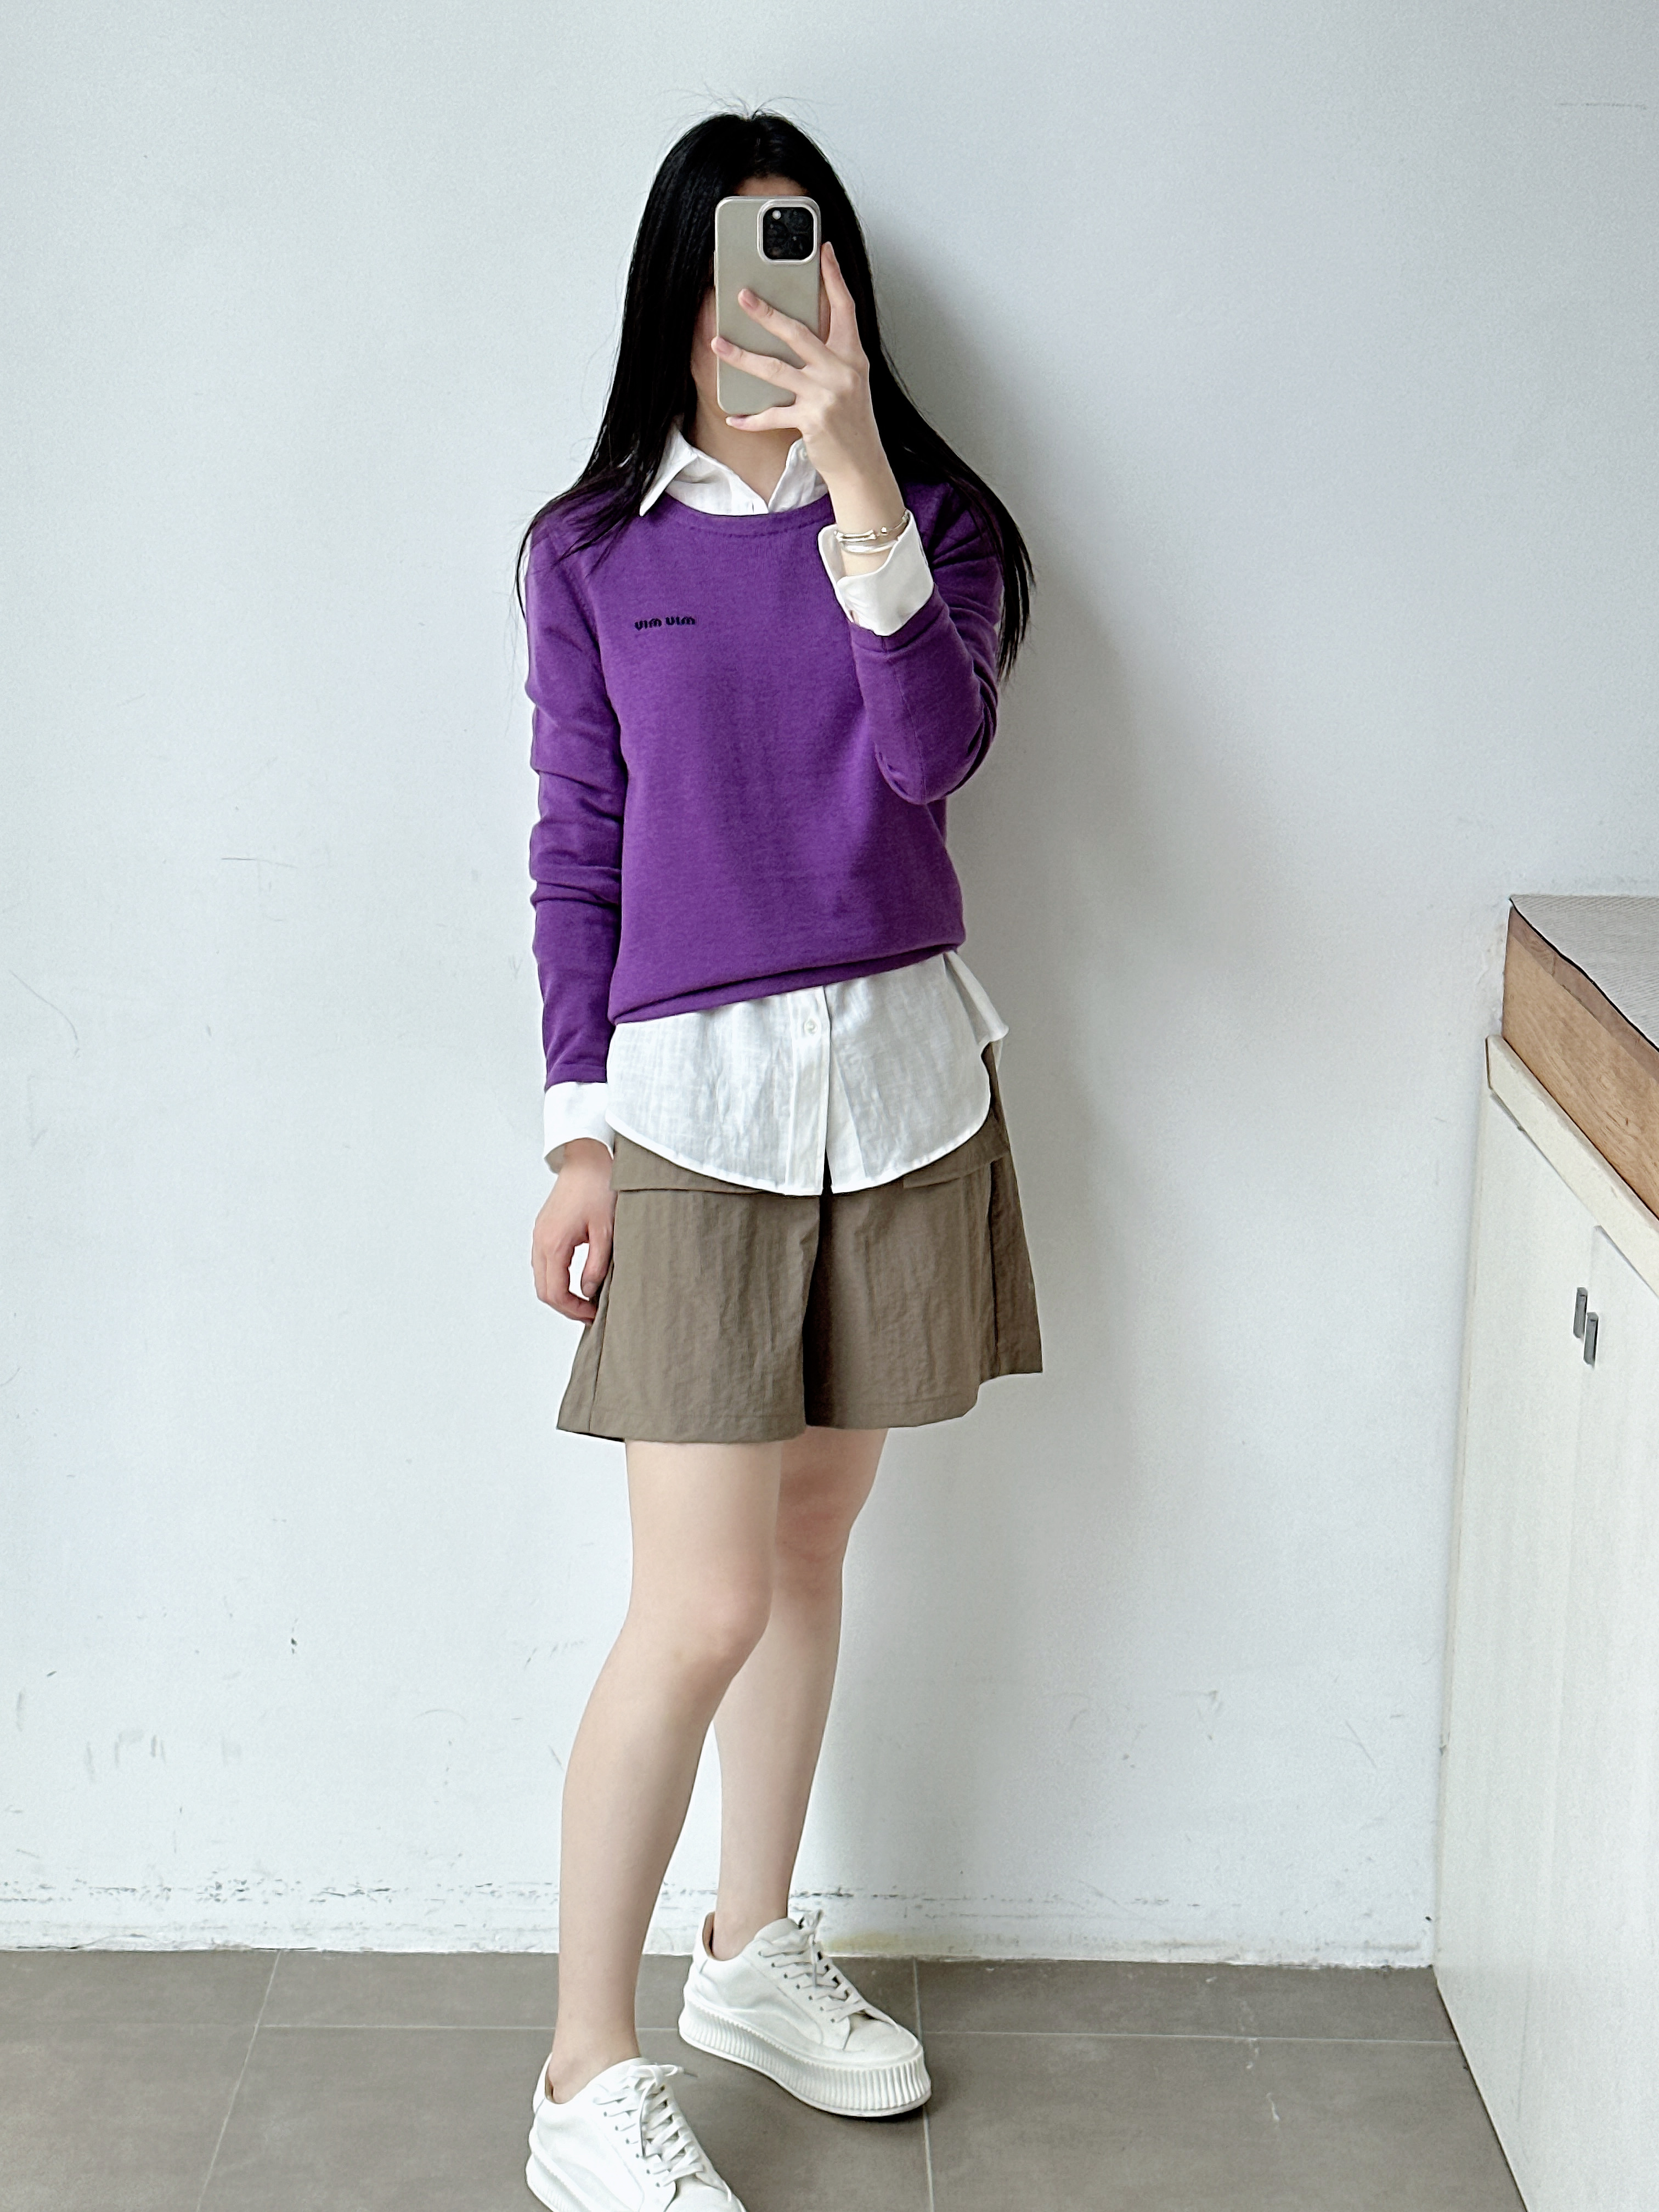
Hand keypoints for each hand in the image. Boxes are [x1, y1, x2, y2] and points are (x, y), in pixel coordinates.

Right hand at [532, 1139, 614, 1321]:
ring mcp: (540, 1234)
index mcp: (553, 1243)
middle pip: (544, 1290)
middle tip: (591, 1313)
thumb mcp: (606, 1231)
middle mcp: (540, 1241)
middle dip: (566, 1307)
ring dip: (560, 1293)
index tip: (594, 1315)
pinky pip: (543, 1263)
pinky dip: (556, 1278)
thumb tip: (588, 1292)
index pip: (555, 1293)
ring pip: (541, 1278)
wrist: (588, 1159)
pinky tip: (576, 1279)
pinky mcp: (544, 1229)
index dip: (574, 1310)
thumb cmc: (599, 1188)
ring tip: (586, 1299)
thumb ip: (596, 1265)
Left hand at [711, 241, 904, 537]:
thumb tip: (796, 330)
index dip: (834, 278)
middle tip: (742, 296)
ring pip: (776, 369)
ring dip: (743, 357)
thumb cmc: (851, 422)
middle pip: (799, 332)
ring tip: (719, 344)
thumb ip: (830, 354)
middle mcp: (841, 371)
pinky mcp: (812, 420)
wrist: (862, 465)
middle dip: (767, 313)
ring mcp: (826, 395)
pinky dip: (751, 419)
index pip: (844, 308)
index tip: (822, 251)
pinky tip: (733, 416)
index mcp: (852, 356)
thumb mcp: (849, 381)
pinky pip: (773, 415)